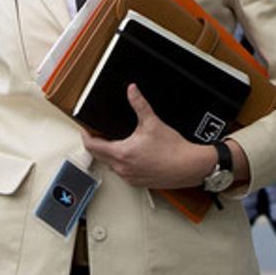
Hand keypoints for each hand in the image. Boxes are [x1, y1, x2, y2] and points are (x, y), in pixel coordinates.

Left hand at [81, 84, 214, 188]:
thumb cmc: (173, 150)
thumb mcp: (152, 122)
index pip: (92, 146)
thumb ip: (139, 104)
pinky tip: (131, 155)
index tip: (85, 129)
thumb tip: (132, 91)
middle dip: (97, 144)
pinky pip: (122, 173)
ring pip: (111, 165)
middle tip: (99, 133)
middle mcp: (123, 168)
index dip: (86, 136)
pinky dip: (121, 163)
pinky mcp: (138, 183)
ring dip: (110, 155)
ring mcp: (130, 177)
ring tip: (116, 143)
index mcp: (122, 153)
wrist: (190, 166)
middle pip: (99, 156)